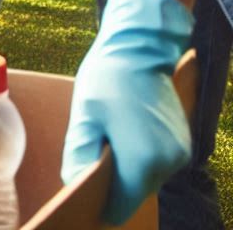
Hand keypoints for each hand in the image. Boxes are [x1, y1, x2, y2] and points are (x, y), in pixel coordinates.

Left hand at [62, 0, 192, 224]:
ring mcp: (179, 152)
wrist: (140, 48)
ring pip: (148, 178)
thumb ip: (79, 152)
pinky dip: (141, 158)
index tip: (84, 205)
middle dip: (114, 186)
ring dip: (128, 170)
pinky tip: (123, 137)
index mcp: (142, 158)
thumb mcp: (84, 113)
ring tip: (105, 147)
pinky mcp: (182, 143)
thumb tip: (74, 181)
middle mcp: (167, 161)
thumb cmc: (107, 78)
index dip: (103, 206)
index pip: (123, 202)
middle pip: (136, 191)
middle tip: (88, 171)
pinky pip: (158, 163)